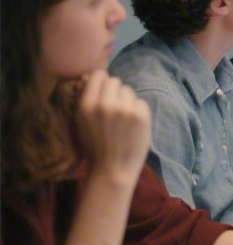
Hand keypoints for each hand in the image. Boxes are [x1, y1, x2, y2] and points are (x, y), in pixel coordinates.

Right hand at [73, 70, 151, 188]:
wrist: (112, 168)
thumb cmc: (94, 145)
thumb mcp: (80, 122)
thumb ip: (82, 98)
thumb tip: (87, 76)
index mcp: (86, 105)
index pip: (98, 75)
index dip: (101, 82)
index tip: (103, 91)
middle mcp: (106, 104)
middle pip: (115, 81)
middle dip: (114, 92)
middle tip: (113, 108)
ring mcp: (125, 109)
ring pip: (128, 91)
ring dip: (126, 101)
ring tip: (122, 119)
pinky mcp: (141, 115)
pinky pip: (140, 102)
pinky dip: (137, 110)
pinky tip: (132, 125)